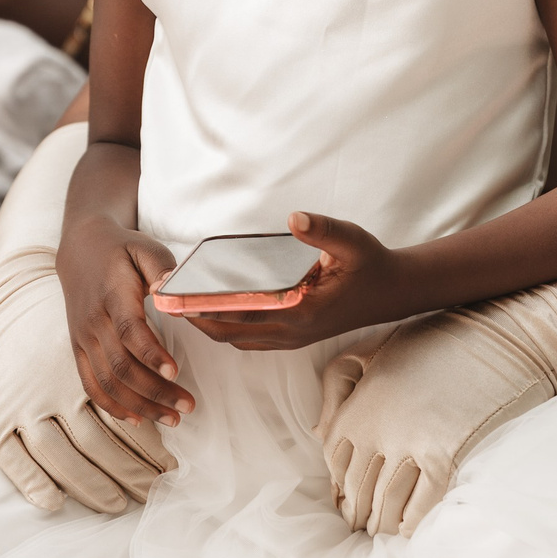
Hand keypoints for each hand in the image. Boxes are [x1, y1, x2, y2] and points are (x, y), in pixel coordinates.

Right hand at [0, 246, 173, 514]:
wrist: (80, 248)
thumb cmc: (121, 248)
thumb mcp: (145, 246)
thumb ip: (162, 267)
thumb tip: (173, 290)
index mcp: (112, 295)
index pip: (130, 331)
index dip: (151, 354)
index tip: (177, 370)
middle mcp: (93, 322)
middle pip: (121, 366)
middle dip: (155, 392)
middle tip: (188, 406)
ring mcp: (83, 339)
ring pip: (107, 383)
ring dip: (140, 405)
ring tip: (173, 418)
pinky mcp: (79, 349)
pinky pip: (91, 385)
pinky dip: (113, 406)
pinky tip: (139, 419)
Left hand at [183, 213, 408, 352]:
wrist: (392, 292)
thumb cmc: (370, 265)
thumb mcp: (352, 241)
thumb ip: (323, 230)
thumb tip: (294, 218)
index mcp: (301, 311)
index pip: (242, 313)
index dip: (206, 307)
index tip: (177, 298)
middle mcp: (292, 331)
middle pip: (230, 333)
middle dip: (196, 319)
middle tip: (165, 301)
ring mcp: (292, 338)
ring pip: (237, 340)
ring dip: (209, 326)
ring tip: (180, 305)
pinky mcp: (293, 336)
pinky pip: (249, 340)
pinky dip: (226, 329)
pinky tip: (213, 312)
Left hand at [314, 300, 556, 535]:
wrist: (506, 339)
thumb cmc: (440, 339)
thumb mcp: (377, 347)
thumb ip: (339, 384)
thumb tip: (317, 432)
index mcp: (361, 401)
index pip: (337, 460)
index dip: (339, 484)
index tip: (345, 498)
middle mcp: (380, 428)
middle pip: (360, 488)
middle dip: (359, 511)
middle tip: (362, 525)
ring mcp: (414, 445)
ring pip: (387, 502)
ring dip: (382, 523)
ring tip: (383, 530)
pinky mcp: (448, 458)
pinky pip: (421, 506)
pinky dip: (411, 524)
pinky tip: (408, 529)